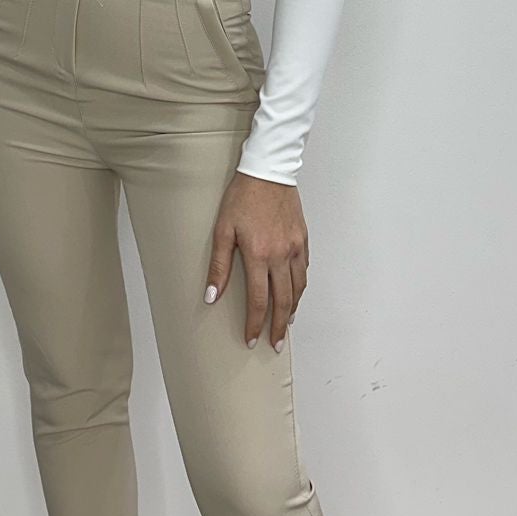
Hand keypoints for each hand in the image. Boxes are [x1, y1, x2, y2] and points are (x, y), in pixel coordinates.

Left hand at [203, 172, 307, 349]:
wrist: (268, 171)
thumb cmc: (242, 197)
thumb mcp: (222, 230)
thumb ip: (219, 266)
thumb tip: (212, 296)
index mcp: (259, 256)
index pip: (258, 300)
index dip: (254, 324)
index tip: (251, 339)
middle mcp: (281, 256)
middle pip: (283, 301)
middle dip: (278, 326)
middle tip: (275, 344)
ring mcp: (296, 247)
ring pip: (298, 287)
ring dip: (293, 309)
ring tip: (287, 323)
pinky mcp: (303, 238)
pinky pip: (304, 270)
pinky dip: (300, 286)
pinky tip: (295, 292)